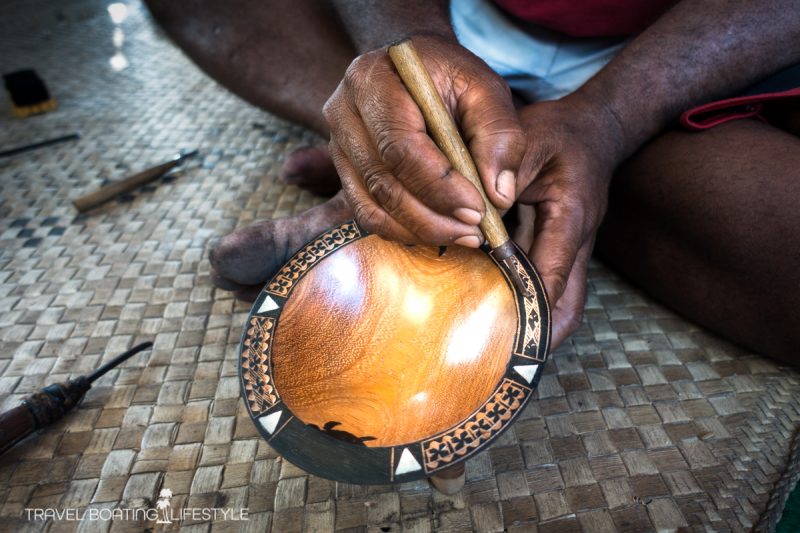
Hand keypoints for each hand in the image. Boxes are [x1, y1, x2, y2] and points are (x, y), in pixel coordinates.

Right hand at [323, 34, 525, 246]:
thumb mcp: (485, 89)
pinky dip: (403, 231)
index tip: (478, 209)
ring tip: (464, 235)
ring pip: (372, 206)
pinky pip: (367, 213)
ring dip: (420, 230)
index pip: (400, 147)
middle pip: (383, 183)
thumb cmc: (450, 75)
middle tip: (475, 232)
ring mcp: (338, 145)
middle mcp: (344, 113)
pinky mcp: (344, 170)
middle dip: (433, 218)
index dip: (439, 187)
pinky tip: (438, 231)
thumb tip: (498, 194)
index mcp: (374, 81)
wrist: (413, 67)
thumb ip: (500, 135)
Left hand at [514, 94, 623, 346]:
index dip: (533, 307)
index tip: (513, 337)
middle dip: (540, 333)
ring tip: (495, 346)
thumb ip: (502, 171)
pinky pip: (546, 285)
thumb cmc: (560, 133)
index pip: (554, 274)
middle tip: (501, 358)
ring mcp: (570, 250)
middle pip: (568, 304)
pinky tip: (490, 308)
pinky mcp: (558, 249)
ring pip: (561, 301)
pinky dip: (525, 300)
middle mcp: (576, 242)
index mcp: (571, 217)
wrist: (592, 129)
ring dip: (534, 322)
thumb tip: (480, 208)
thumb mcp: (529, 138)